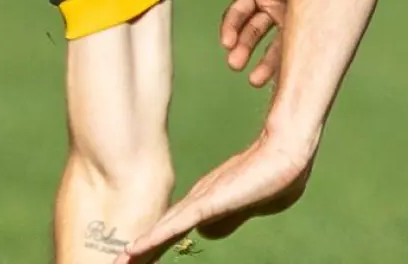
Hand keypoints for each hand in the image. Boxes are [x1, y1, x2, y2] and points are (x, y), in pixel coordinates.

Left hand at [114, 129, 315, 262]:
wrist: (289, 155)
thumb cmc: (277, 175)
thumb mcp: (248, 204)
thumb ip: (227, 219)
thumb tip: (204, 232)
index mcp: (208, 201)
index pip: (176, 226)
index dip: (156, 241)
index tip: (136, 256)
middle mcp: (199, 200)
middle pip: (164, 229)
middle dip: (142, 249)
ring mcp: (201, 201)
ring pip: (163, 229)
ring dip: (141, 248)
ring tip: (119, 262)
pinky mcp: (207, 203)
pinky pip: (175, 225)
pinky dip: (154, 238)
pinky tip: (134, 250)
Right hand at [206, 0, 287, 87]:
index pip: (239, 12)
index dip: (230, 27)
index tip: (227, 43)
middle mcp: (274, 7)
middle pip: (252, 32)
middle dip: (242, 48)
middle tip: (235, 64)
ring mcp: (293, 20)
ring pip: (272, 47)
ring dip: (262, 64)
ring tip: (255, 80)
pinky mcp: (310, 31)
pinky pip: (294, 51)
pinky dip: (284, 66)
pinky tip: (279, 79)